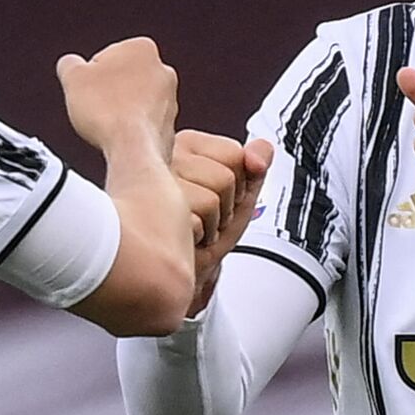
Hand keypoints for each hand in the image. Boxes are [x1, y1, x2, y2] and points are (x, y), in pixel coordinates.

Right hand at [56, 37, 178, 161]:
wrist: (132, 148)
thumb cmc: (108, 110)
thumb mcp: (72, 77)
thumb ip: (69, 63)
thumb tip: (69, 64)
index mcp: (142, 48)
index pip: (106, 56)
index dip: (90, 75)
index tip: (86, 89)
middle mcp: (163, 70)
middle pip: (123, 78)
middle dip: (108, 90)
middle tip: (94, 105)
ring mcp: (170, 99)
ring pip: (135, 100)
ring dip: (120, 109)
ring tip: (106, 122)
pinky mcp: (169, 124)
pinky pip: (143, 122)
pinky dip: (131, 127)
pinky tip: (119, 134)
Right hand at [172, 130, 273, 315]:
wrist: (181, 269)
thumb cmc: (205, 233)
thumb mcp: (240, 197)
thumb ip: (255, 167)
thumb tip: (263, 151)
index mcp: (187, 146)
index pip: (235, 153)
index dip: (239, 183)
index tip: (220, 195)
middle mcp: (168, 159)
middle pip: (226, 177)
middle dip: (227, 206)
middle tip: (208, 216)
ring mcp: (157, 184)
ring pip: (212, 199)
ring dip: (212, 224)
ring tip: (197, 227)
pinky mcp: (150, 210)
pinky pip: (197, 221)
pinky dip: (198, 237)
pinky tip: (185, 236)